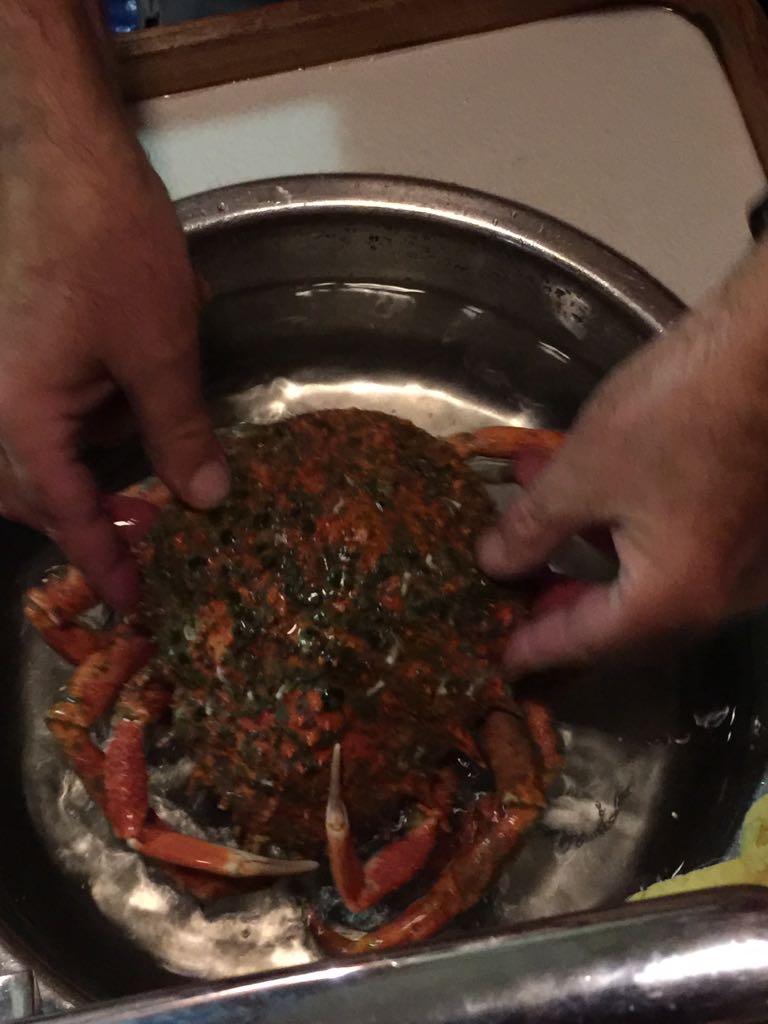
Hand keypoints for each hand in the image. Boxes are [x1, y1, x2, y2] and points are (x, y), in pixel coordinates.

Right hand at [0, 3, 227, 608]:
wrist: (59, 151)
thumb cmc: (104, 244)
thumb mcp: (159, 349)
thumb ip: (179, 431)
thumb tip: (204, 497)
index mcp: (18, 416)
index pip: (63, 514)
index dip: (102, 563)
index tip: (130, 603)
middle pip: (33, 495)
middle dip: (87, 525)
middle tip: (146, 545)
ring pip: (34, 456)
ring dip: (85, 477)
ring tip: (146, 478)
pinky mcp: (12, 348)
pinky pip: (39, 412)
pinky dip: (83, 427)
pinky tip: (128, 406)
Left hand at [478, 241, 767, 670]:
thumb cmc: (675, 414)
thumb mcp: (583, 473)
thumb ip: (532, 528)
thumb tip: (494, 563)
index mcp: (673, 598)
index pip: (585, 641)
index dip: (533, 646)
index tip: (497, 659)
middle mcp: (715, 596)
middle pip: (621, 621)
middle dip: (560, 605)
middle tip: (512, 595)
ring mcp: (740, 562)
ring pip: (647, 581)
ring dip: (585, 560)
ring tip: (534, 537)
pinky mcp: (749, 524)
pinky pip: (675, 550)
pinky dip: (622, 534)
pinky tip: (586, 496)